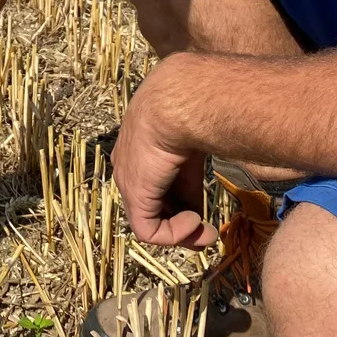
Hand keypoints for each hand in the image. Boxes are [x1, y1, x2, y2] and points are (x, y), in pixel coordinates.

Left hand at [111, 57, 216, 248]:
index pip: (156, 187)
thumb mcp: (190, 151)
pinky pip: (150, 231)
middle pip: (153, 207)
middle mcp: (128, 168)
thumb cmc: (190, 114)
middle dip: (181, 225)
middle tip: (208, 233)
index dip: (180, 206)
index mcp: (138, 152)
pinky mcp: (135, 195)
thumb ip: (191, 179)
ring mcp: (127, 182)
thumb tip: (203, 204)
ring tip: (206, 231)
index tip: (202, 215)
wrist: (180, 102)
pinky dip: (175, 234)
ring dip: (182, 232)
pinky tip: (195, 220)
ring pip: (150, 223)